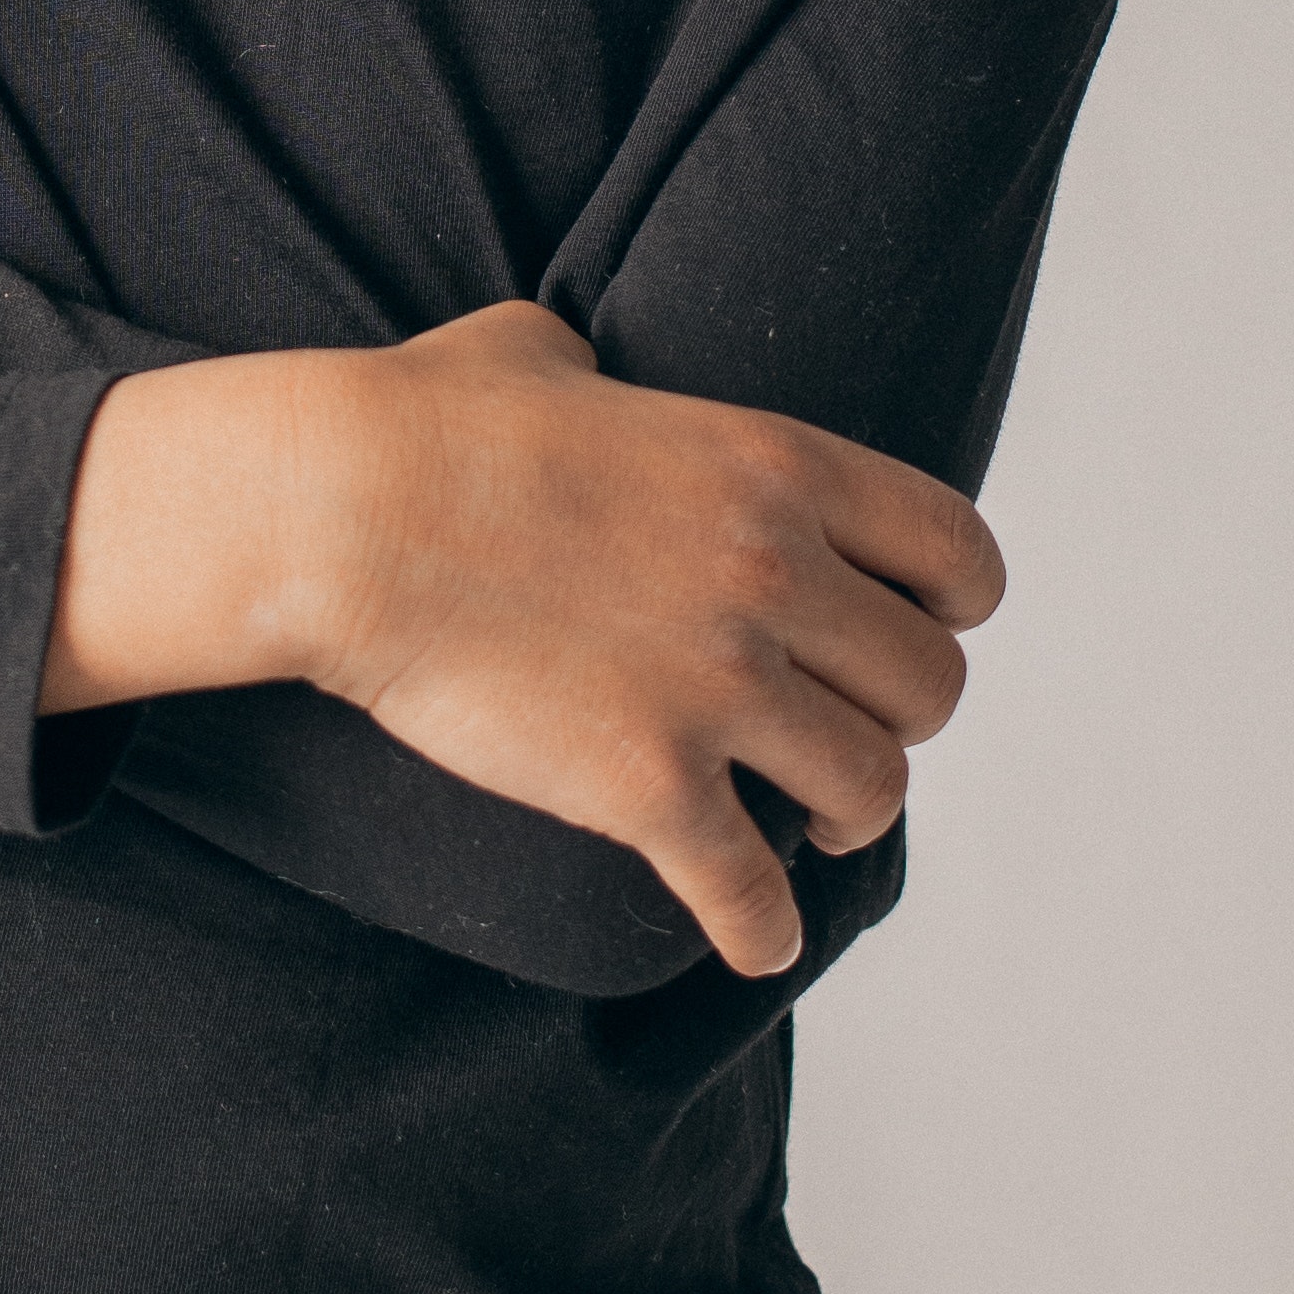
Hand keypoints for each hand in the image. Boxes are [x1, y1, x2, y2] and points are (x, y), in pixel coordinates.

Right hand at [48, 302, 1000, 979]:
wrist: (335, 512)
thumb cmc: (414, 423)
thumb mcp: (532, 351)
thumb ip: (591, 369)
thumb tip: (569, 372)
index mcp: (776, 464)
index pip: (957, 554)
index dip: (955, 609)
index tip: (922, 632)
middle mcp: (777, 571)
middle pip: (932, 684)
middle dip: (897, 718)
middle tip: (844, 733)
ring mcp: (720, 683)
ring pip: (873, 786)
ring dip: (851, 816)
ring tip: (813, 826)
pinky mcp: (647, 781)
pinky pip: (751, 890)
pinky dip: (763, 929)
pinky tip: (755, 941)